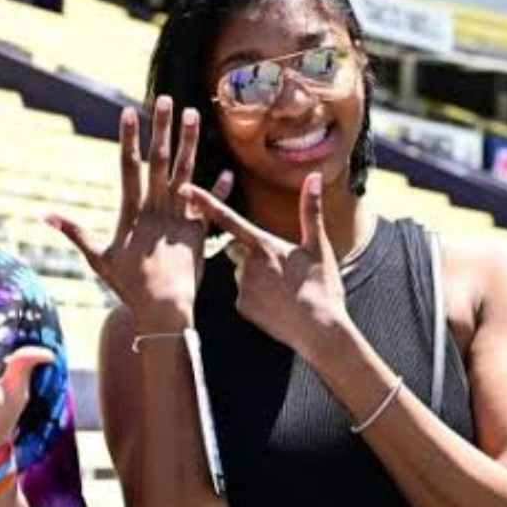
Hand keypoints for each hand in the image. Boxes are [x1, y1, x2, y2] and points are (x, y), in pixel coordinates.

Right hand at [46, 96, 230, 330]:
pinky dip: (219, 190)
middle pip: (159, 161)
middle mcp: (157, 209)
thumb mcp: (98, 258)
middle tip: (167, 100)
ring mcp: (180, 218)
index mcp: (133, 212)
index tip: (128, 112)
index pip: (128, 167)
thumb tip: (46, 215)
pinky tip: (227, 170)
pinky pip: (211, 206)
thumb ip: (75, 233)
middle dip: (162, 129)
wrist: (163, 308)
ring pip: (186, 173)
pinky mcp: (199, 232)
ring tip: (193, 115)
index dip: (128, 138)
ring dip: (190, 143)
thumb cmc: (128, 286)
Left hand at [182, 172, 349, 360]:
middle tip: (280, 268)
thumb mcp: (319, 246)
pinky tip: (276, 305)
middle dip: (249, 252)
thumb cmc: (322, 287)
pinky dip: (256, 297)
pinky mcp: (240, 307)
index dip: (204, 202)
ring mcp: (241, 286)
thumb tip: (314, 177)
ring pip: (240, 273)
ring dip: (254, 276)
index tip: (184, 189)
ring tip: (283, 289)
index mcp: (263, 245)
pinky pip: (242, 295)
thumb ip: (310, 210)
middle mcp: (246, 264)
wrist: (319, 330)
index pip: (227, 218)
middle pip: (236, 248)